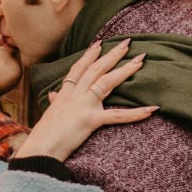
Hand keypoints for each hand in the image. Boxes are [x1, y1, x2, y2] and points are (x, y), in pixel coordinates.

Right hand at [15, 39, 156, 162]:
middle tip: (127, 43)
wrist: (40, 149)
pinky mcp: (91, 120)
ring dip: (125, 70)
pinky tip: (151, 109)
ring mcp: (83, 105)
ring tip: (140, 60)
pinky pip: (117, 115)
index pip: (79, 69)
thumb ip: (55, 102)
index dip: (89, 55)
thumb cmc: (44, 134)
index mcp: (66, 94)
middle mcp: (75, 95)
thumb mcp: (49, 114)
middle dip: (112, 55)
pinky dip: (135, 113)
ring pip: (107, 82)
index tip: (99, 43)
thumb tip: (54, 95)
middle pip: (97, 69)